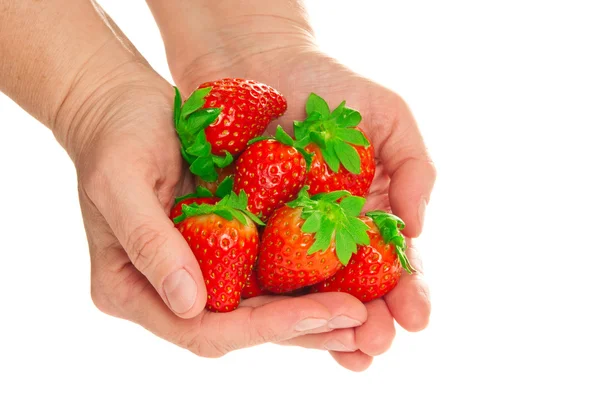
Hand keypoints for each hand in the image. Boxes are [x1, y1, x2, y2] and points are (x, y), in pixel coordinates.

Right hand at [67, 64, 368, 357]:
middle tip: (360, 321)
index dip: (262, 328)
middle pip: (240, 328)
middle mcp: (169, 291)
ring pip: (259, 309)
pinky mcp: (223, 249)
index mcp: (132, 289)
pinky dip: (304, 280)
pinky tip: (346, 279)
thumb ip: (150, 242)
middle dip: (301, 327)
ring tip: (364, 313)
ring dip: (312, 315)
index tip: (317, 316)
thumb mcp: (121, 181)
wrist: (125, 109)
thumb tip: (190, 304)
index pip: (202, 328)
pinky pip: (266, 273)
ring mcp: (198, 272)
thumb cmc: (114, 137)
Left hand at [171, 44, 434, 370]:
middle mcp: (330, 235)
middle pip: (353, 289)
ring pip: (307, 293)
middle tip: (376, 343)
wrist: (258, 61)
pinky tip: (281, 323)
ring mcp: (285, 238)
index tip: (417, 317)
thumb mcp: (389, 116)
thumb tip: (419, 228)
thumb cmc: (331, 85)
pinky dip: (268, 300)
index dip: (408, 291)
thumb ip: (415, 168)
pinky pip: (254, 272)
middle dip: (368, 320)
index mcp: (368, 213)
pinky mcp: (241, 233)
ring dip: (325, 326)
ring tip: (345, 351)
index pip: (394, 261)